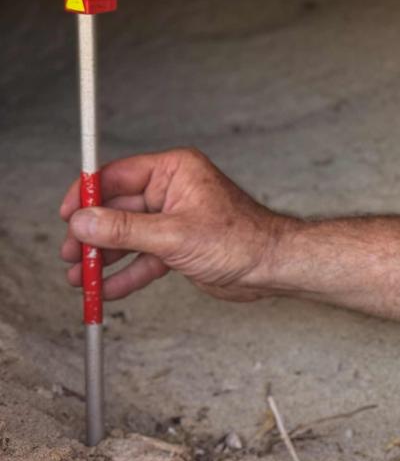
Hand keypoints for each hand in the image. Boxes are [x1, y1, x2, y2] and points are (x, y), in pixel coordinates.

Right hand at [60, 148, 290, 302]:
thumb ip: (123, 230)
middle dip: (92, 235)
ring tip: (79, 278)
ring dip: (104, 258)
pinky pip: (143, 257)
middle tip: (70, 255)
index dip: (87, 194)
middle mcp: (173, 191)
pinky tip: (106, 290)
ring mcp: (175, 219)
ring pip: (127, 236)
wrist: (272, 267)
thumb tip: (82, 223)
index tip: (66, 215)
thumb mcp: (173, 235)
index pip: (117, 175)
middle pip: (117, 209)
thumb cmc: (240, 239)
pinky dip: (126, 274)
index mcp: (175, 171)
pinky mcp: (179, 246)